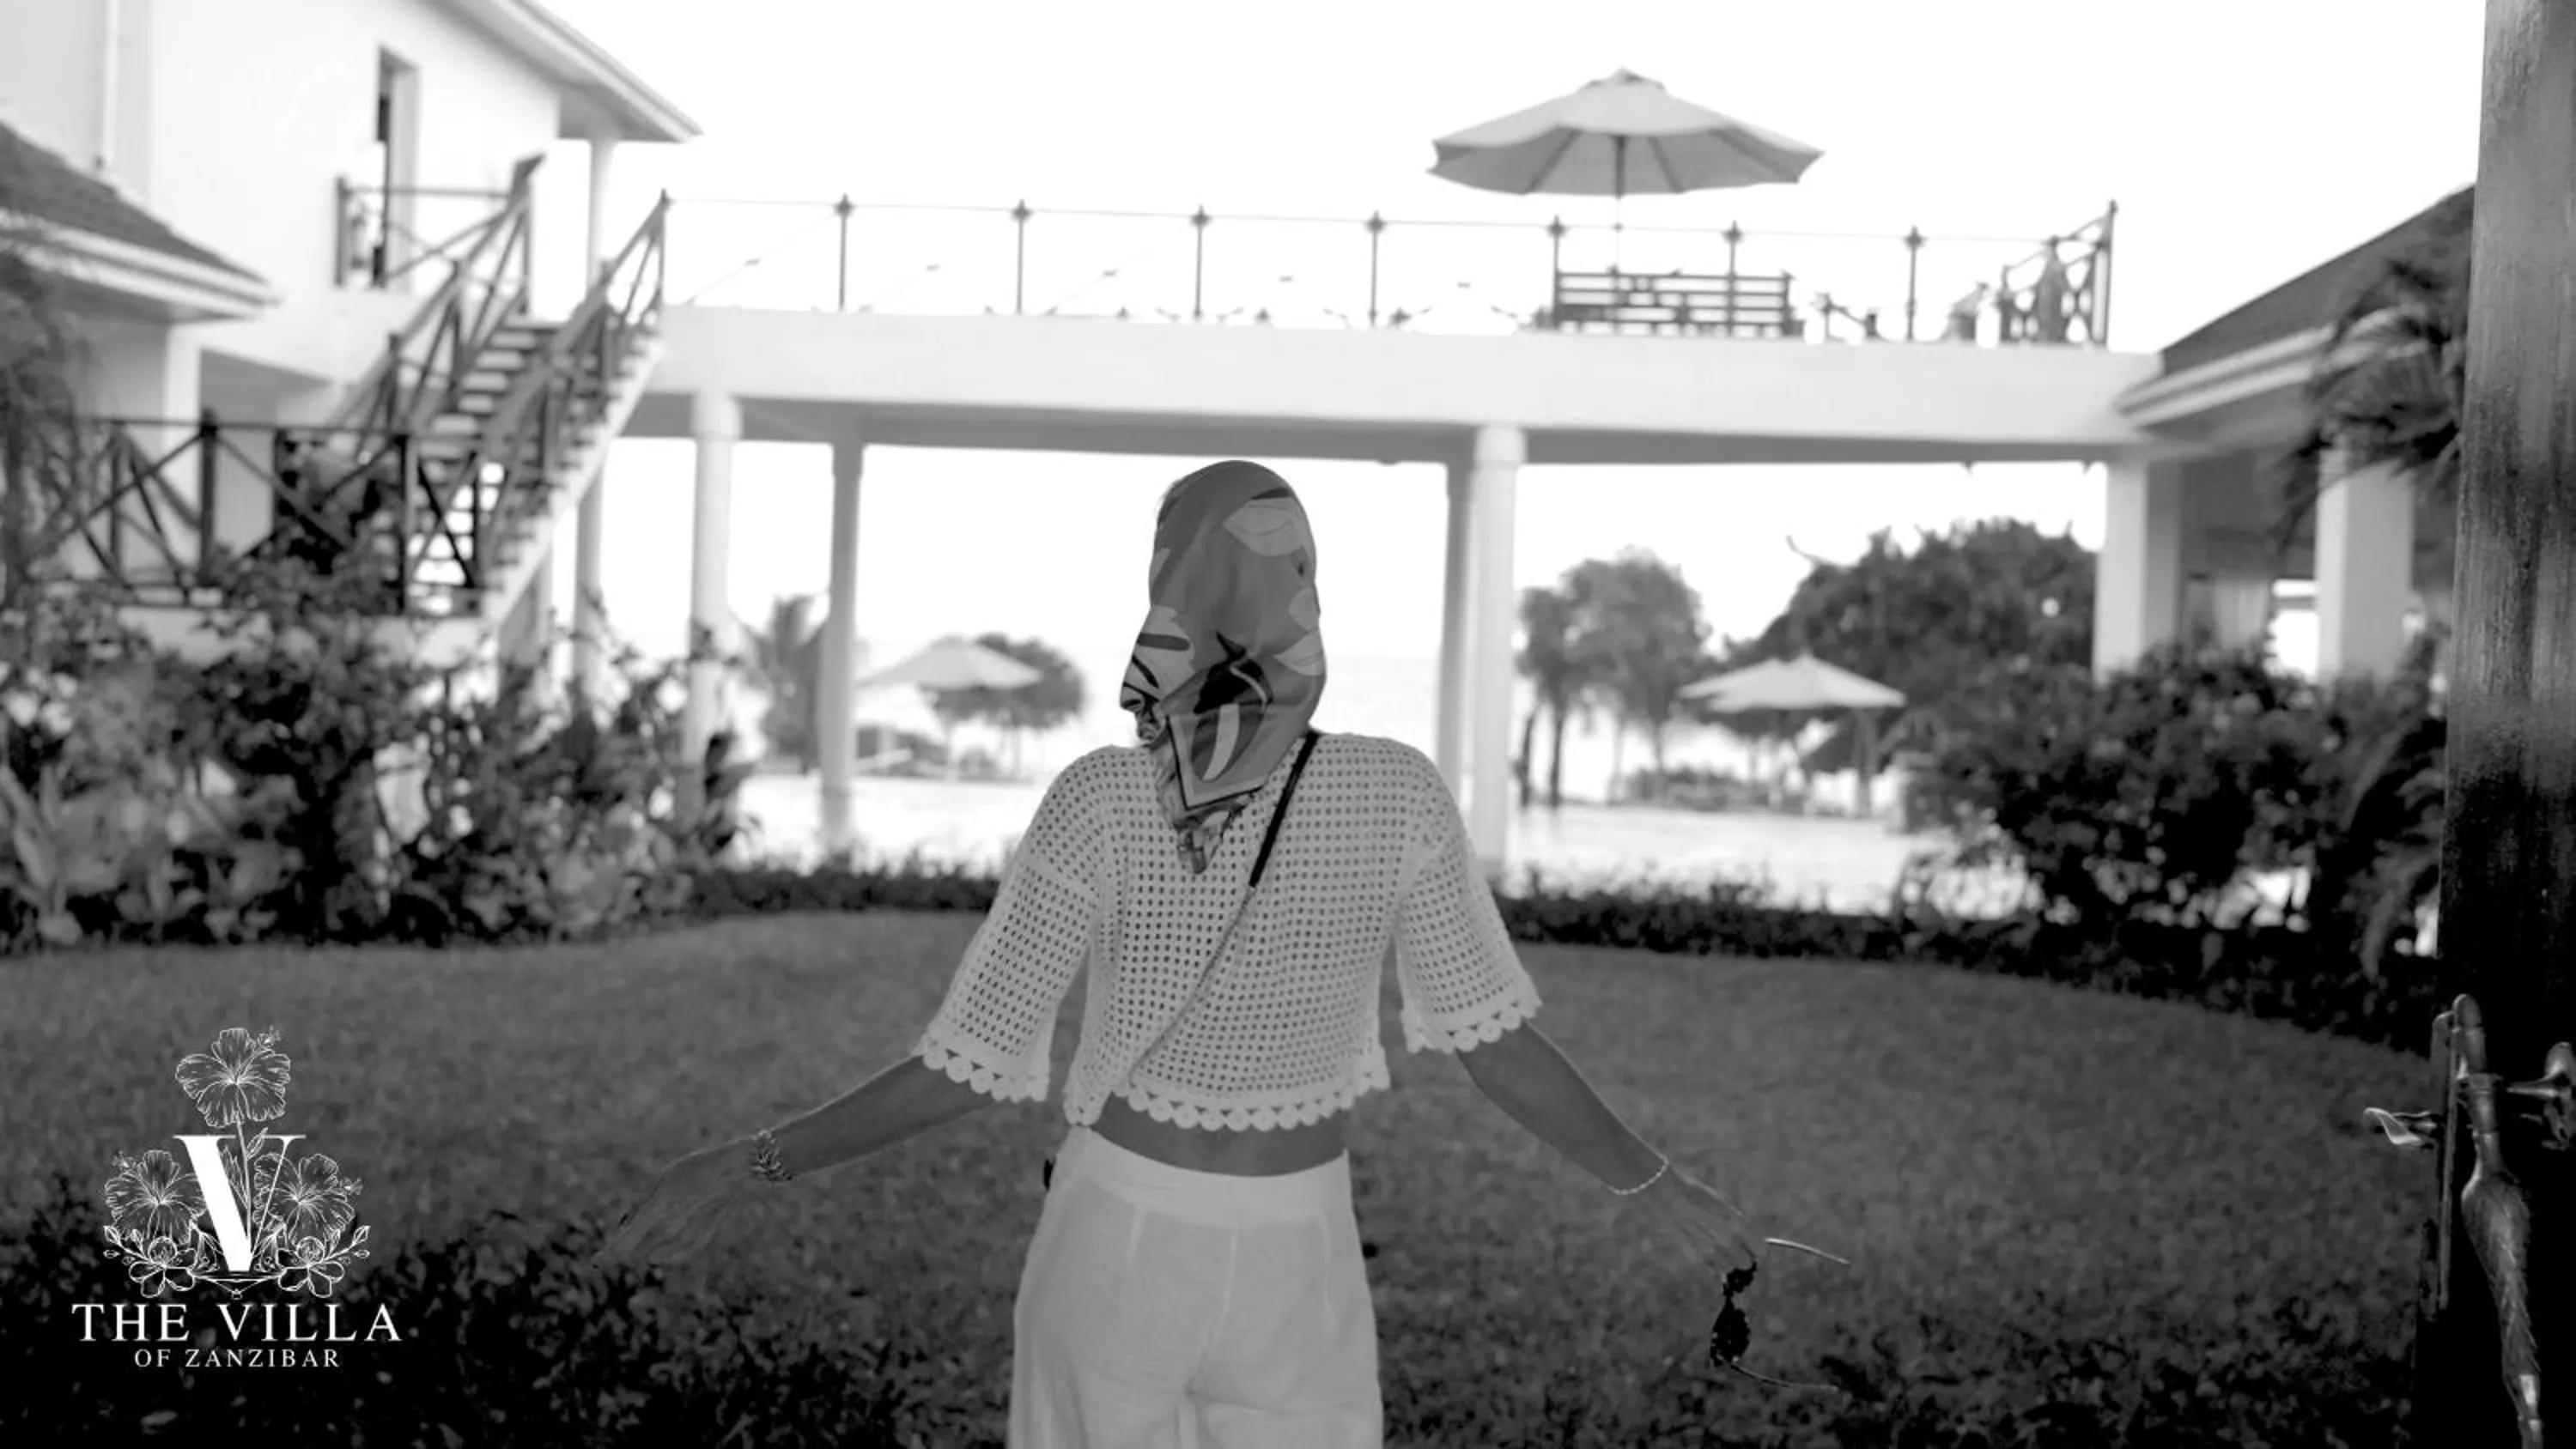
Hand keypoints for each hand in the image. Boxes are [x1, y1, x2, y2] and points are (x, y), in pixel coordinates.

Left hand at [595, 1140, 757, 1267]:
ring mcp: (687, 1239)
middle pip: (635, 1253)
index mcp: (657, 1211)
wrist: (732, 1171)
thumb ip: (640, 1205)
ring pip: (653, 1257)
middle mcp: (670, 1230)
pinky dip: (664, 1254)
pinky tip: (665, 1242)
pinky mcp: (700, 1242)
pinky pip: (673, 1258)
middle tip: (632, 1223)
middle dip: (628, 1245)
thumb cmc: (694, 1169)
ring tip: (655, 1224)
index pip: (623, 1244)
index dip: (606, 1256)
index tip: (595, 1262)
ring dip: (646, 1248)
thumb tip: (626, 1226)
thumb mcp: (660, 1180)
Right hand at [1619, 1163, 1759, 1274]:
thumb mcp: (1723, 1204)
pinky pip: (1712, 1270)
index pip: (1760, 1251)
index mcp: (1738, 1225)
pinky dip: (1712, 1265)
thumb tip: (1747, 1240)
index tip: (1752, 1248)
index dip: (1756, 1249)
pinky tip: (1704, 1249)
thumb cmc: (1695, 1195)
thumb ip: (1738, 1224)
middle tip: (1734, 1249)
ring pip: (1729, 1269)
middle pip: (1746, 1264)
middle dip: (1742, 1258)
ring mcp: (1712, 1252)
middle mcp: (1728, 1241)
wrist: (1666, 1196)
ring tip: (1715, 1247)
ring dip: (1726, 1262)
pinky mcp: (1696, 1259)